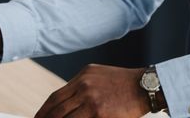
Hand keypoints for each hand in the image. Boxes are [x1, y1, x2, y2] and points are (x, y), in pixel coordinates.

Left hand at [34, 64, 149, 117]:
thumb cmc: (123, 82)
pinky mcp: (100, 113)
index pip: (55, 97)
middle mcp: (84, 87)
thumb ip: (80, 86)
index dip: (44, 110)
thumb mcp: (98, 75)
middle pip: (57, 109)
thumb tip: (65, 101)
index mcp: (82, 77)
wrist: (145, 86)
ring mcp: (91, 101)